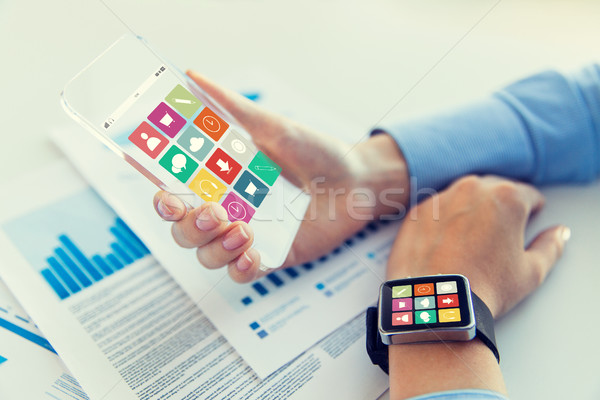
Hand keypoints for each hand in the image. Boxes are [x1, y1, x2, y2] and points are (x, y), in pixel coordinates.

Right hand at [154, 71, 408, 282]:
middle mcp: (228, 212)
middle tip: (215, 213)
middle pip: (184, 233)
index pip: (176, 199)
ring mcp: (248, 237)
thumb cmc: (315, 150)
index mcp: (220, 183)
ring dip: (216, 248)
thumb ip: (232, 107)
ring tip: (244, 230)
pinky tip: (253, 254)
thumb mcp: (272, 126)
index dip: (164, 203)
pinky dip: (241, 268)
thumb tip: (192, 77)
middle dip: (190, 228)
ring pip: (208, 257)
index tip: (168, 198)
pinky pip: (242, 275)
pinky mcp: (271, 257)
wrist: (356, 179)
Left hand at [386, 175, 568, 316]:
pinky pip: (437, 208)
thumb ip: (551, 246)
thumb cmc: (486, 287)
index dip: (531, 211)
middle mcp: (472, 188)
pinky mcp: (418, 211)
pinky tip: (446, 243)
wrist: (438, 302)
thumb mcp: (531, 271)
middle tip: (499, 235)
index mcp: (507, 197)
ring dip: (471, 210)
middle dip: (500, 207)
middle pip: (494, 190)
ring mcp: (441, 197)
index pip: (528, 194)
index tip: (527, 224)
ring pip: (463, 196)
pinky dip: (444, 220)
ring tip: (471, 240)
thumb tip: (559, 232)